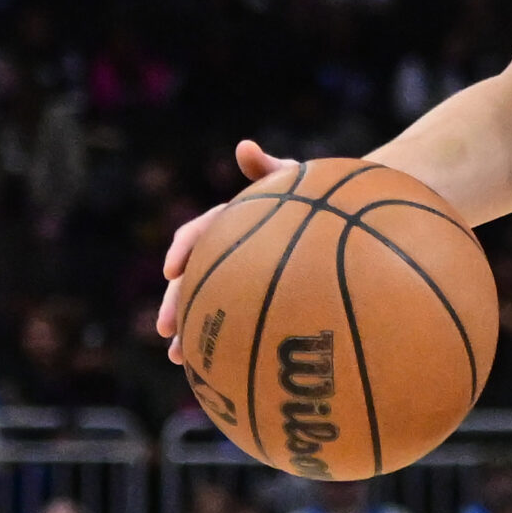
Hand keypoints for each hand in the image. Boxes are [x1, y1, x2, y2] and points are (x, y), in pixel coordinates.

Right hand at [161, 140, 297, 363]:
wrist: (346, 212)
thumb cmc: (319, 192)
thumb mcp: (297, 178)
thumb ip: (271, 168)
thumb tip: (244, 146)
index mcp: (232, 219)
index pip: (200, 231)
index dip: (183, 249)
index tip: (172, 269)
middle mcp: (230, 247)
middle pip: (194, 277)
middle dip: (174, 303)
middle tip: (165, 329)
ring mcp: (242, 271)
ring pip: (208, 302)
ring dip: (191, 329)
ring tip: (179, 358)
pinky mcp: (257, 292)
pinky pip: (239, 316)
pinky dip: (225, 338)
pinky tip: (220, 366)